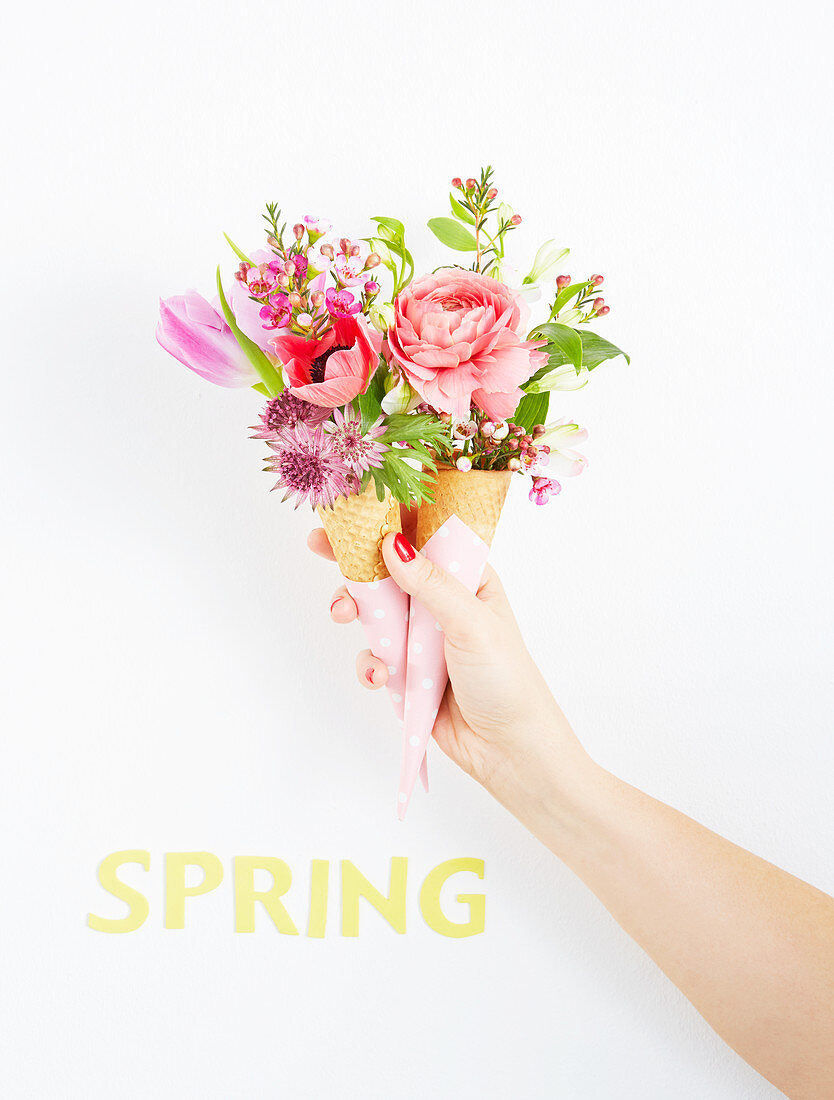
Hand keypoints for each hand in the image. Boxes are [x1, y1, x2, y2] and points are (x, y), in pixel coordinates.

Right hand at [307, 518, 586, 795]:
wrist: (509, 750)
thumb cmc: (507, 678)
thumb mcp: (470, 622)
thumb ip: (430, 584)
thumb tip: (392, 543)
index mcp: (467, 579)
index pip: (424, 536)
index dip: (388, 518)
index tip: (351, 508)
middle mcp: (442, 603)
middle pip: (388, 570)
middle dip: (356, 561)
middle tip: (320, 546)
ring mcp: (422, 639)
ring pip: (374, 612)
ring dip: (356, 611)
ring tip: (344, 616)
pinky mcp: (407, 674)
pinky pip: (375, 658)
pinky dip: (370, 664)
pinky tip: (379, 677)